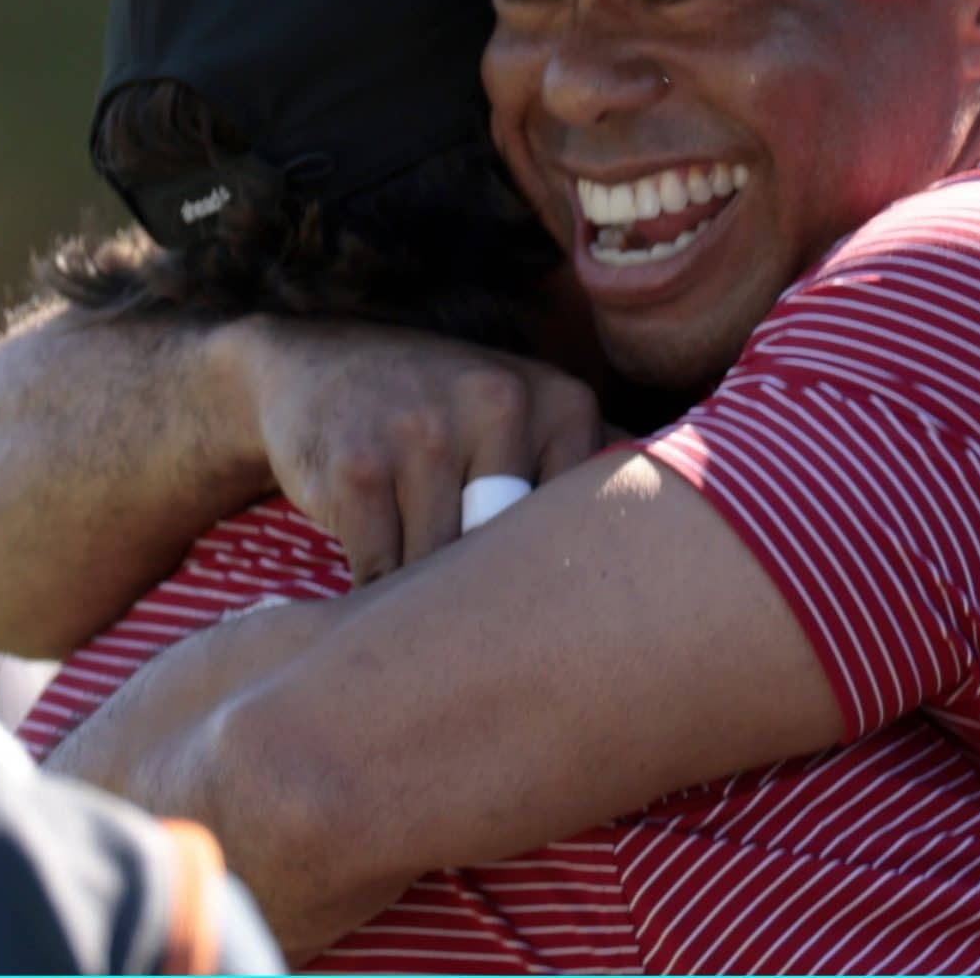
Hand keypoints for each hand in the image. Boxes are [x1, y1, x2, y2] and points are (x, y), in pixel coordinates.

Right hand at [218, 316, 606, 581]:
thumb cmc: (437, 412)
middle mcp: (501, 404)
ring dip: (427, 598)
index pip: (586, 528)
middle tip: (477, 613)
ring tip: (418, 589)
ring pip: (449, 573)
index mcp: (562, 401)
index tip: (537, 594)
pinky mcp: (359, 470)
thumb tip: (666, 549)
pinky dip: (374, 590)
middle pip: (519, 556)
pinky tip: (374, 567)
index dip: (557, 578)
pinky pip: (384, 574)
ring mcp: (428, 434)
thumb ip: (584, 467)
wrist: (312, 366)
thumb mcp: (521, 411)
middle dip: (492, 595)